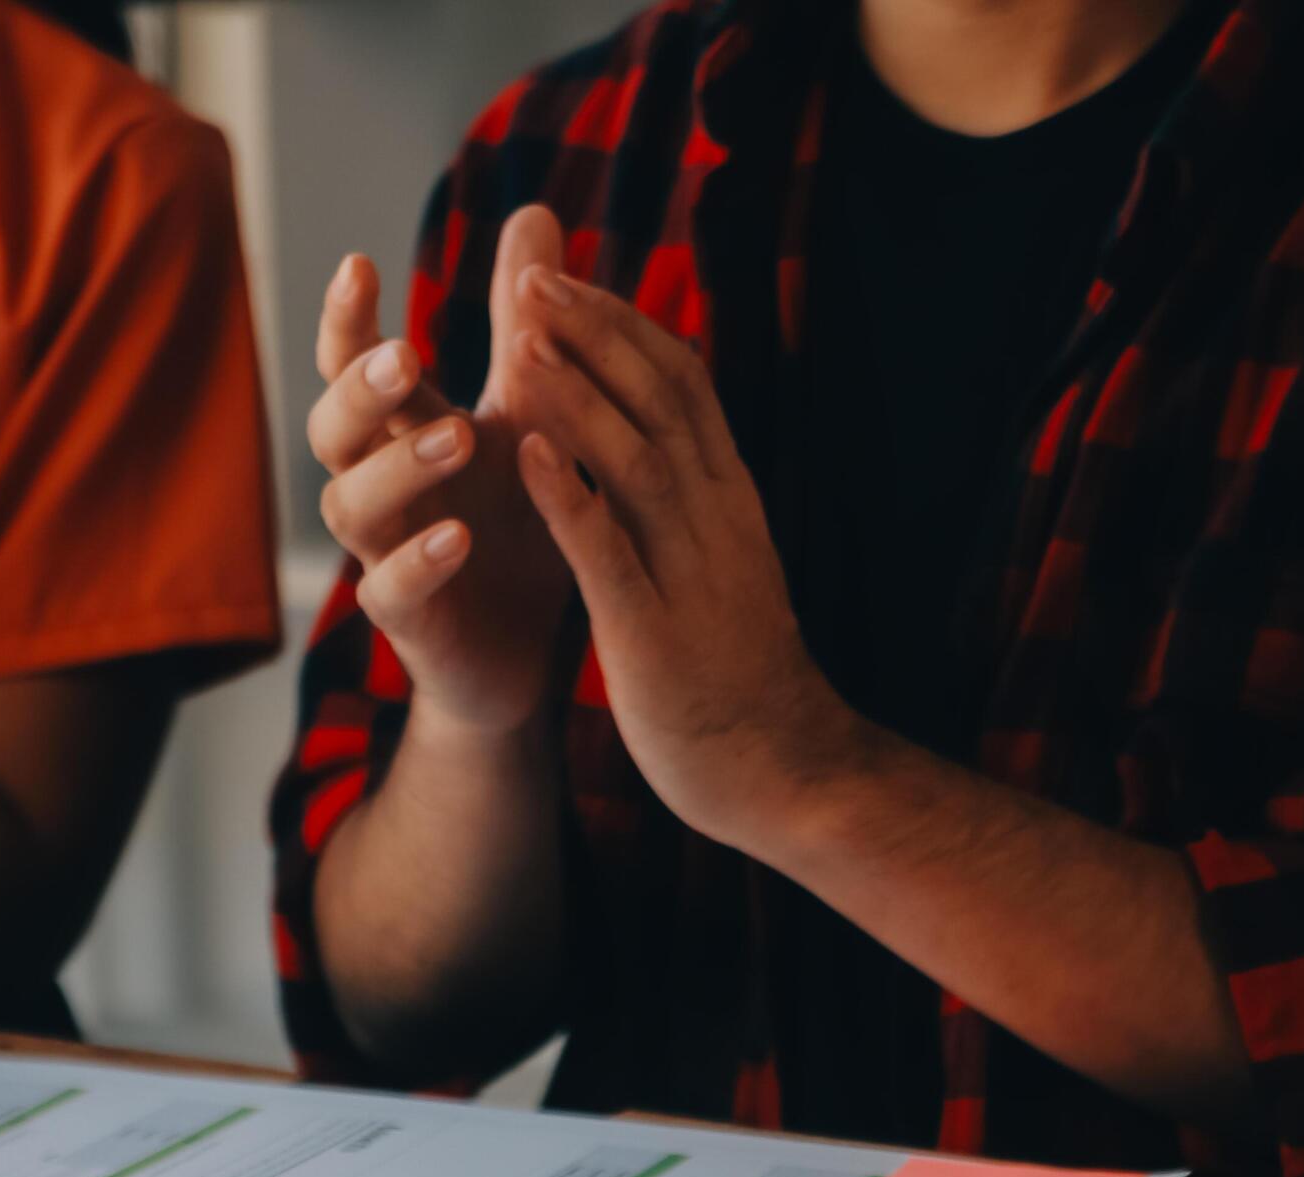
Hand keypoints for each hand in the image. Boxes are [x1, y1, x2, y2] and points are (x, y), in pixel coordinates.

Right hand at [307, 206, 579, 732]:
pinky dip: (419, 562)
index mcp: (402, 429)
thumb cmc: (519, 522)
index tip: (359, 263)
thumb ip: (523, 324)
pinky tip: (459, 537)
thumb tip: (535, 208)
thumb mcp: (530, 412)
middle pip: (332, 426)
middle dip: (361, 388)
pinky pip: (390, 592)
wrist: (534, 650)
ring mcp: (386, 553)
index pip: (352, 364)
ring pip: (352, 505)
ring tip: (458, 437)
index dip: (345, 318)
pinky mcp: (408, 623)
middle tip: (405, 354)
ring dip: (401, 467)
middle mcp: (380, 484)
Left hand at [503, 265, 867, 843]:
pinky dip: (567, 497)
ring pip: (636, 460)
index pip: (681, 386)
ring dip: (577, 394)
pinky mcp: (654, 633)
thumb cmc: (739, 672)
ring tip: (519, 340)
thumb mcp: (723, 564)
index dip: (622, 326)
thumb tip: (665, 435)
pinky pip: (608, 553)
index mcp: (729, 500)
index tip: (567, 280)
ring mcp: (690, 574)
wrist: (784, 771)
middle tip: (531, 278)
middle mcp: (717, 520)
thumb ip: (693, 499)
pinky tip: (523, 454)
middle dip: (594, 334)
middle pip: (659, 401)